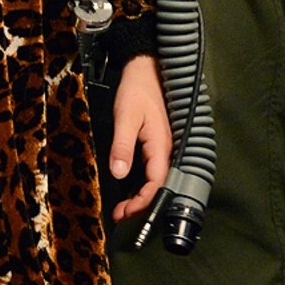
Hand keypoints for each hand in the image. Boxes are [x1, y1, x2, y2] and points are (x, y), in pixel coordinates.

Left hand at [109, 54, 171, 221]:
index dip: (142, 202)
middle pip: (158, 186)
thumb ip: (122, 146)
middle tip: (120, 215)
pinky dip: (142, 183)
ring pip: (155, 179)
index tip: (125, 213)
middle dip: (140, 204)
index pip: (156, 184)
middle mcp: (166, 150)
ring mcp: (163, 147)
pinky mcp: (157, 143)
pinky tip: (130, 187)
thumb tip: (119, 174)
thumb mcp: (125, 117)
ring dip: (140, 195)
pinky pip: (152, 169)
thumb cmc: (137, 90)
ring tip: (122, 207)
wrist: (145, 68)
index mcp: (161, 146)